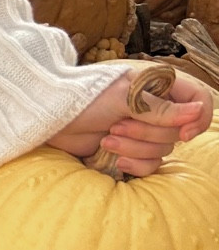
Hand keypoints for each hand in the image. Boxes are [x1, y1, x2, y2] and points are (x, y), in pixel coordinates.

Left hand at [48, 70, 214, 175]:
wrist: (51, 118)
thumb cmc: (85, 97)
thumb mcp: (125, 98)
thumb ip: (162, 109)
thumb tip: (197, 112)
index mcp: (160, 85)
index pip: (199, 100)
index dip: (198, 118)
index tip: (183, 133)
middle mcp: (157, 107)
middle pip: (178, 131)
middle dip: (147, 133)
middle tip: (117, 125)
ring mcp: (144, 129)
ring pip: (163, 149)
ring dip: (135, 147)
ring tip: (107, 137)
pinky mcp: (131, 149)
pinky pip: (150, 164)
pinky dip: (134, 163)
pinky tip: (114, 157)